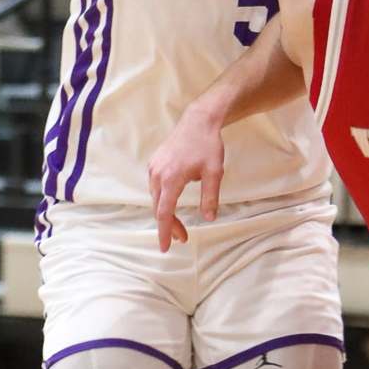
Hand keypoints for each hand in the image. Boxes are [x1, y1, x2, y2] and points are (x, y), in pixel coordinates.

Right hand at [148, 105, 225, 251]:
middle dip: (169, 225)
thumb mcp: (215, 173)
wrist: (198, 121)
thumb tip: (209, 218)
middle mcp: (157, 174)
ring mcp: (154, 168)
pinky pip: (155, 188)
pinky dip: (162, 201)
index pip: (165, 212)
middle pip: (159, 208)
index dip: (165, 231)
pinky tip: (172, 205)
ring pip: (156, 199)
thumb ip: (210, 197)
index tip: (166, 247)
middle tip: (182, 238)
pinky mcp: (155, 164)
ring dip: (165, 214)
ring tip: (179, 226)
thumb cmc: (208, 146)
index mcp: (171, 178)